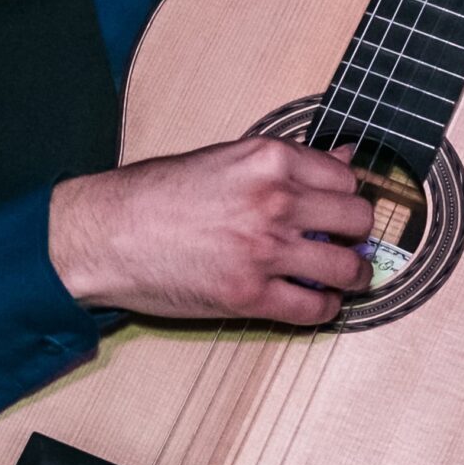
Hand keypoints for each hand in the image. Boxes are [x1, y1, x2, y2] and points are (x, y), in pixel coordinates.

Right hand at [48, 137, 375, 324]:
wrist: (105, 233)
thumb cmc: (156, 194)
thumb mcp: (226, 158)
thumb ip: (286, 162)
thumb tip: (343, 155)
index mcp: (269, 159)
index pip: (345, 177)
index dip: (347, 195)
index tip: (341, 208)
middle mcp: (274, 201)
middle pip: (358, 220)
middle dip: (357, 233)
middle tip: (347, 242)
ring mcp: (264, 250)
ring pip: (348, 268)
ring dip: (353, 275)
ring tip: (346, 277)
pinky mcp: (249, 296)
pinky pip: (314, 309)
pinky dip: (325, 309)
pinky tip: (317, 302)